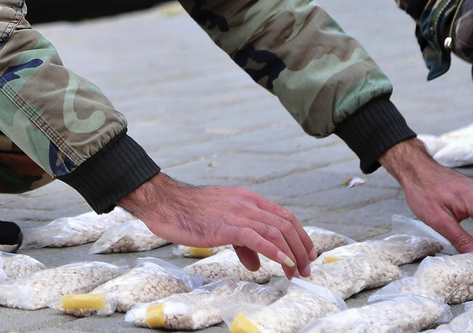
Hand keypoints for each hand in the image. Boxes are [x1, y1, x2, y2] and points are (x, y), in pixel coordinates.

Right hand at [119, 172, 316, 277]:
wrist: (165, 203)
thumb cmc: (189, 213)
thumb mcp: (221, 224)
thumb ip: (242, 242)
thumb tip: (256, 263)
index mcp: (247, 198)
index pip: (283, 215)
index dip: (300, 235)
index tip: (307, 254)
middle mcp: (247, 203)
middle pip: (286, 223)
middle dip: (301, 248)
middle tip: (307, 268)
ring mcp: (237, 213)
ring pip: (276, 231)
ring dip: (292, 254)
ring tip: (296, 272)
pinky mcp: (226, 227)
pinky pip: (258, 238)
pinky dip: (275, 251)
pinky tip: (284, 263)